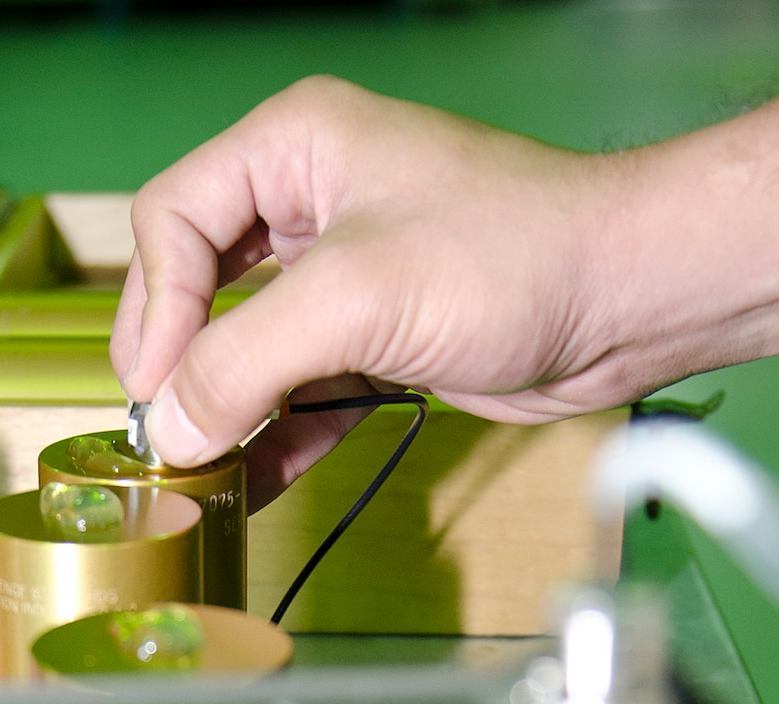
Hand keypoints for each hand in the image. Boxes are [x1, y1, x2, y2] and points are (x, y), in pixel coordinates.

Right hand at [112, 78, 623, 501]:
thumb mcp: (355, 299)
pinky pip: (299, 387)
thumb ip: (245, 362)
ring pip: (246, 344)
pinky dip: (275, 434)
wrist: (622, 301)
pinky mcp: (378, 336)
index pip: (173, 219)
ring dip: (222, 409)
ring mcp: (344, 272)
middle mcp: (311, 201)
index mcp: (294, 147)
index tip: (157, 391)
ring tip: (197, 472)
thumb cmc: (513, 255)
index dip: (155, 307)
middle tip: (163, 433)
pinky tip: (252, 481)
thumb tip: (170, 428)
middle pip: (196, 284)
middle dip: (178, 363)